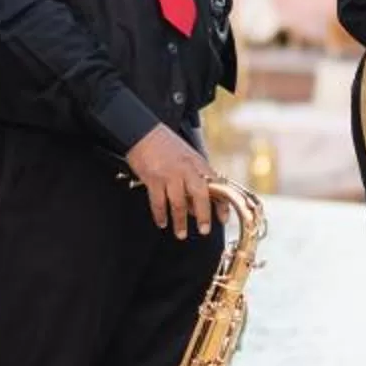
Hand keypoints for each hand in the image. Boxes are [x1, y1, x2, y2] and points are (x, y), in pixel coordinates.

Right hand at [123, 124, 217, 238]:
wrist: (142, 132)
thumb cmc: (165, 144)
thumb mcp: (187, 156)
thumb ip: (194, 178)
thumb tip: (195, 205)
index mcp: (198, 163)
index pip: (216, 186)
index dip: (221, 205)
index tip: (222, 219)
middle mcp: (186, 169)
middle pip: (200, 196)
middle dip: (204, 216)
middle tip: (205, 230)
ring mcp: (169, 174)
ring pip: (179, 203)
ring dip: (180, 222)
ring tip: (181, 234)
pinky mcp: (153, 179)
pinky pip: (158, 202)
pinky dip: (160, 215)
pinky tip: (162, 222)